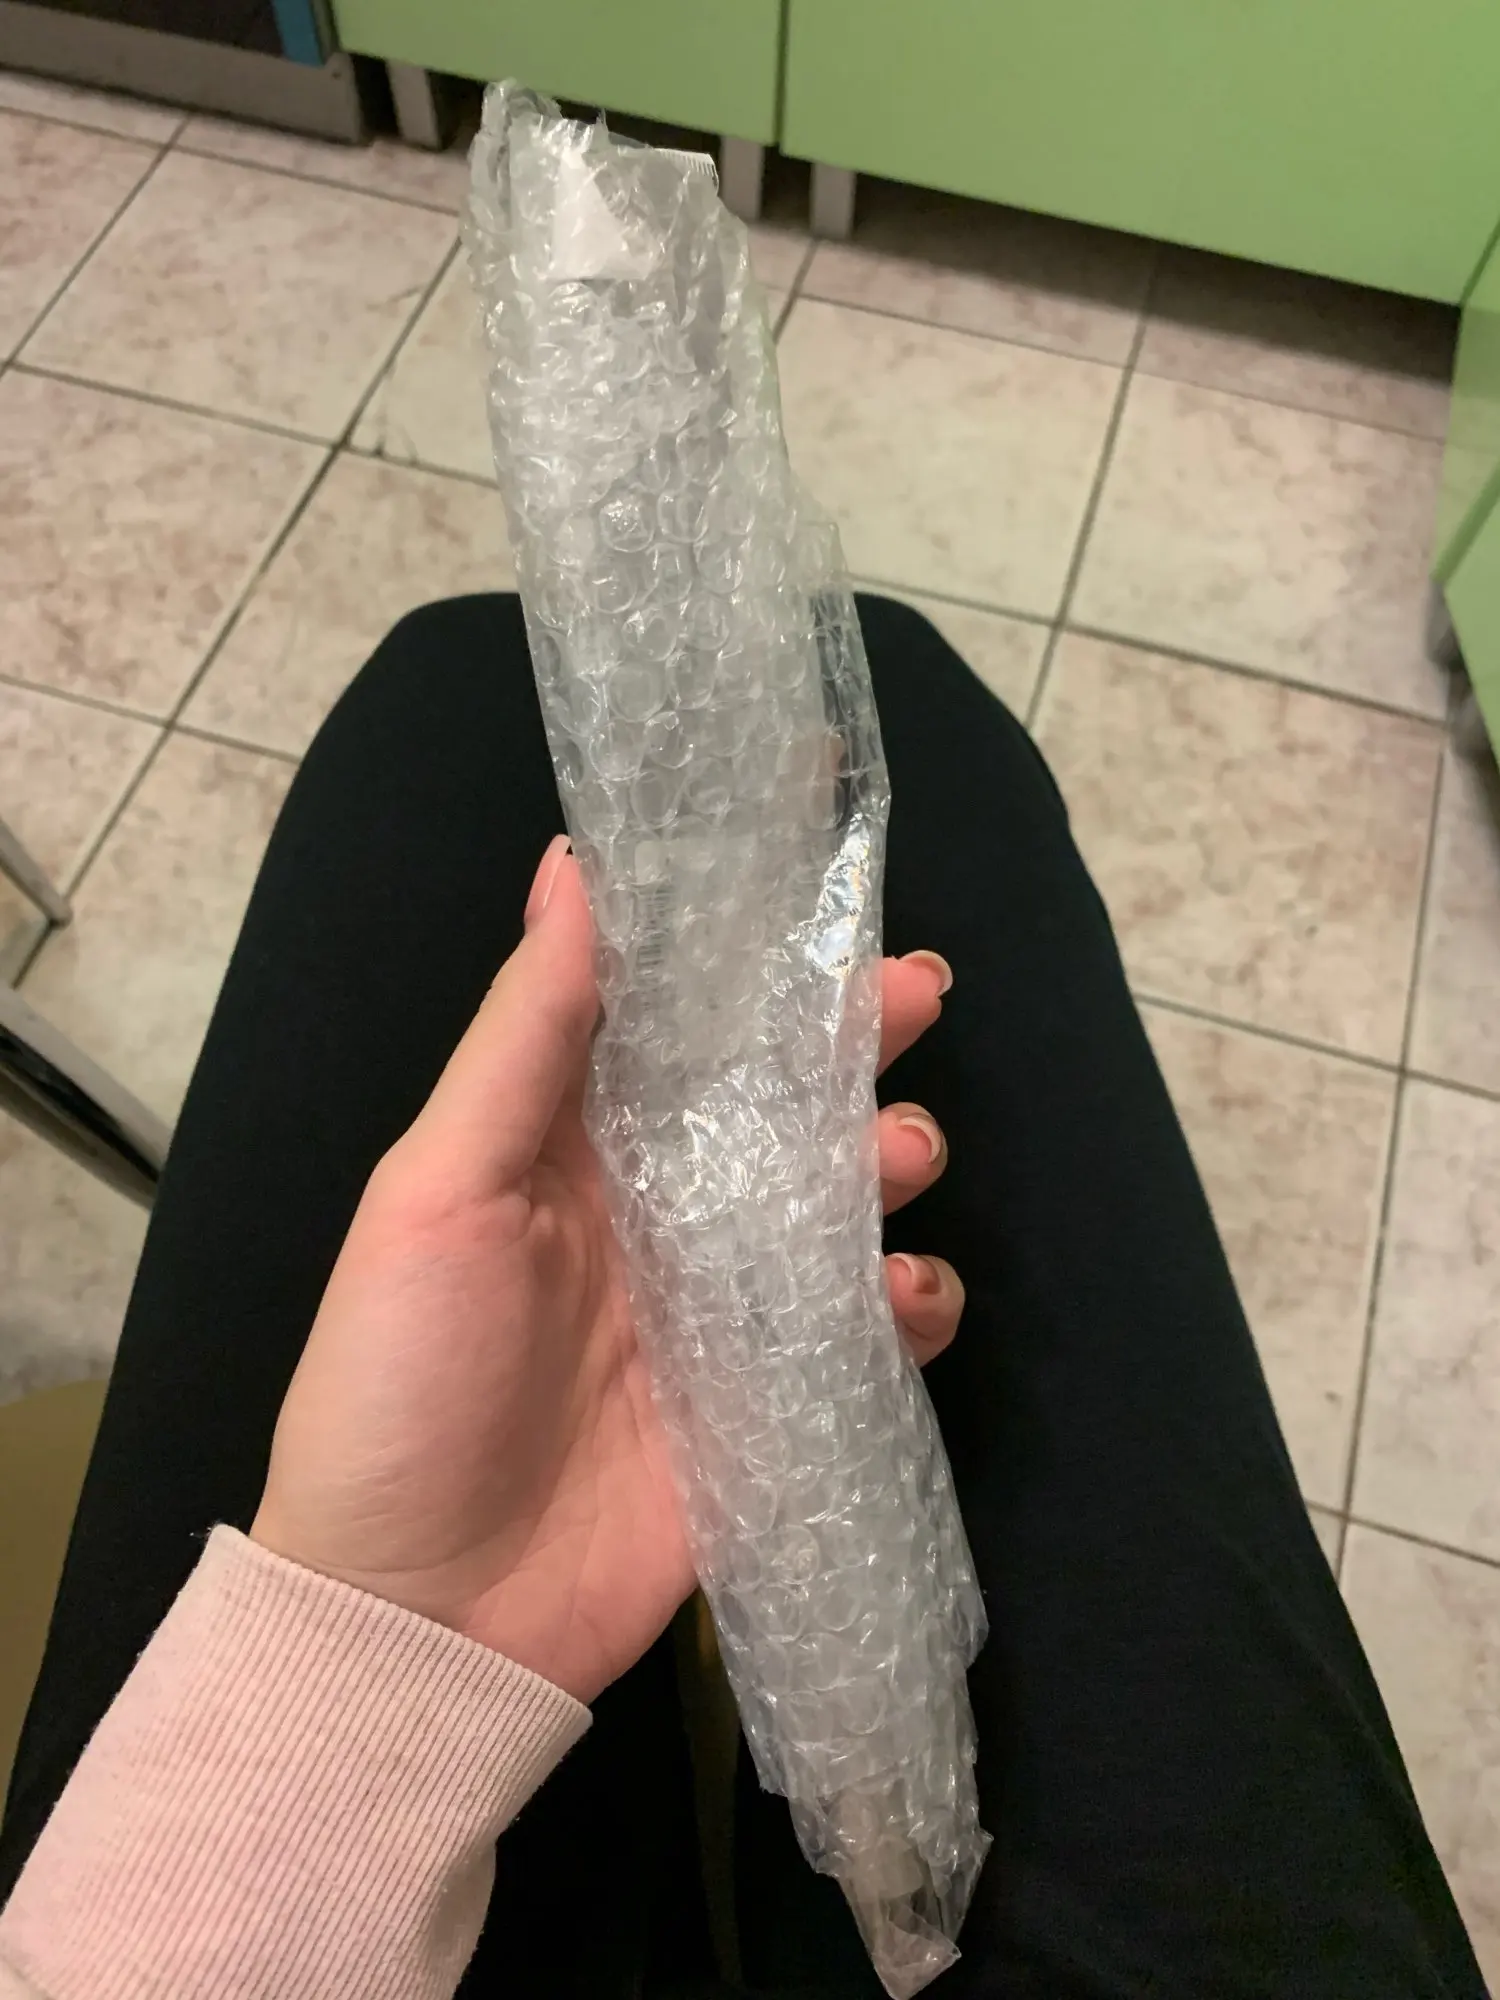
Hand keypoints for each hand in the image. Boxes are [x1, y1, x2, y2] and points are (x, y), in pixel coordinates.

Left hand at [252, 836, 962, 1703]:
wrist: (416, 1618)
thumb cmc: (400, 1384)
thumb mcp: (436, 1190)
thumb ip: (523, 1034)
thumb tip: (573, 865)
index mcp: (572, 1146)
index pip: (675, 1020)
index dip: (748, 952)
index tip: (823, 883)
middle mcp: (658, 1213)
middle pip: (778, 1097)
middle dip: (852, 1036)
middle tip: (918, 990)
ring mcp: (723, 1313)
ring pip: (840, 1201)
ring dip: (888, 1157)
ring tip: (896, 1157)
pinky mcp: (775, 1410)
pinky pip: (871, 1335)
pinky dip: (909, 1303)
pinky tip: (901, 1296)